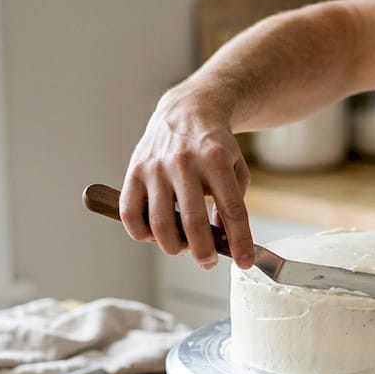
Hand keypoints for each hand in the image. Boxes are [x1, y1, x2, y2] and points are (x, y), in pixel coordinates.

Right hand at [120, 88, 254, 269]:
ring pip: (160, 223)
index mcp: (216, 159)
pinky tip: (154, 235)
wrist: (187, 111)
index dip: (240, 241)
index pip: (232, 209)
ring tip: (183, 248)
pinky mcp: (134, 171)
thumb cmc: (214, 146)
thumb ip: (233, 202)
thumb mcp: (236, 168)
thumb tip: (222, 238)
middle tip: (208, 262)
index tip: (245, 262)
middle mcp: (184, 162)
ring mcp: (156, 167)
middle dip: (204, 252)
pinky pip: (130, 214)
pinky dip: (141, 233)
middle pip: (193, 222)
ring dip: (173, 247)